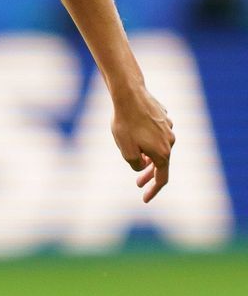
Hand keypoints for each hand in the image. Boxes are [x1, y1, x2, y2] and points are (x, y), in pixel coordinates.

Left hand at [112, 88, 174, 202]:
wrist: (130, 96)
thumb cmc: (125, 124)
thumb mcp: (126, 150)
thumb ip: (135, 163)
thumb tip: (142, 165)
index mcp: (162, 153)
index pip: (161, 178)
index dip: (154, 190)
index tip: (145, 199)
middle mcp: (170, 141)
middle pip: (161, 164)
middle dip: (149, 175)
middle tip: (138, 184)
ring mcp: (169, 129)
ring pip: (160, 148)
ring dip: (149, 157)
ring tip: (137, 160)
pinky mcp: (164, 119)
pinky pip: (157, 135)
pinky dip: (149, 142)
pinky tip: (139, 137)